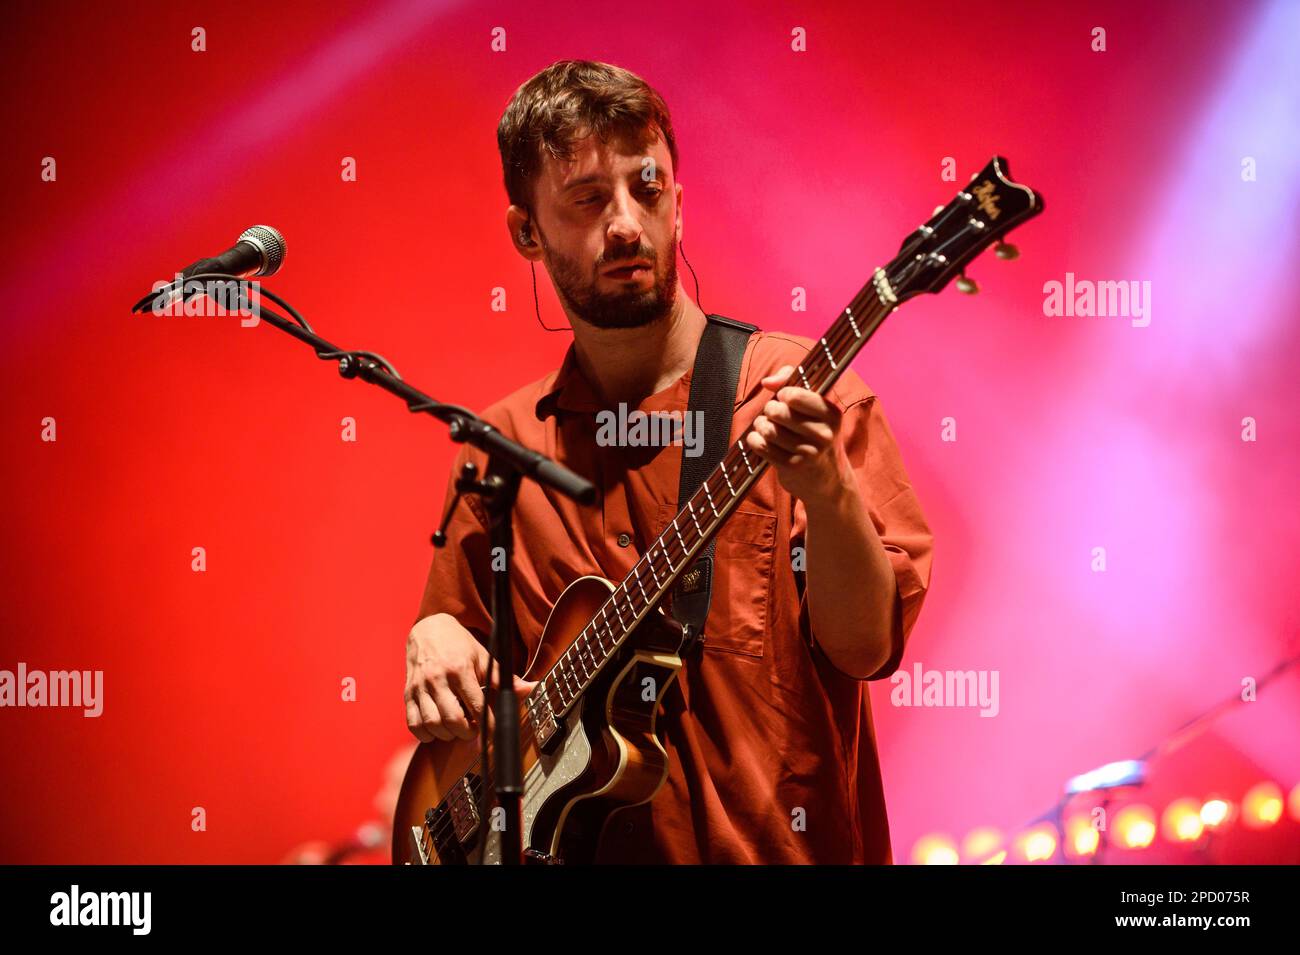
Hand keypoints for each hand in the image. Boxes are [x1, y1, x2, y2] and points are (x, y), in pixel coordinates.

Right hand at [404, 614, 537, 742]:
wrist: (429, 628)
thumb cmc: (458, 644)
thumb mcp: (483, 656)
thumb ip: (503, 678)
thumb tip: (528, 689)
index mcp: (460, 669)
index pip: (476, 705)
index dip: (487, 725)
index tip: (492, 732)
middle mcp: (438, 679)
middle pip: (453, 719)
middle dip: (467, 732)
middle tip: (473, 728)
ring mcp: (420, 687)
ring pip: (432, 724)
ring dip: (447, 734)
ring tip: (456, 727)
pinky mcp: (407, 693)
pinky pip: (413, 724)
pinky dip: (425, 734)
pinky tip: (437, 728)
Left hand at [745, 365, 849, 504]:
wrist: (829, 480)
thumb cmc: (815, 435)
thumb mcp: (815, 408)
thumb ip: (791, 382)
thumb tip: (767, 382)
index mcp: (831, 414)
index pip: (795, 395)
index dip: (783, 394)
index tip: (785, 399)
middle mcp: (823, 434)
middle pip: (777, 412)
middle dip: (769, 410)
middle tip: (773, 415)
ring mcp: (808, 452)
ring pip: (768, 429)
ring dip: (761, 426)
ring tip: (766, 427)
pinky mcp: (792, 467)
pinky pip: (761, 446)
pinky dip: (755, 441)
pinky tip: (761, 440)